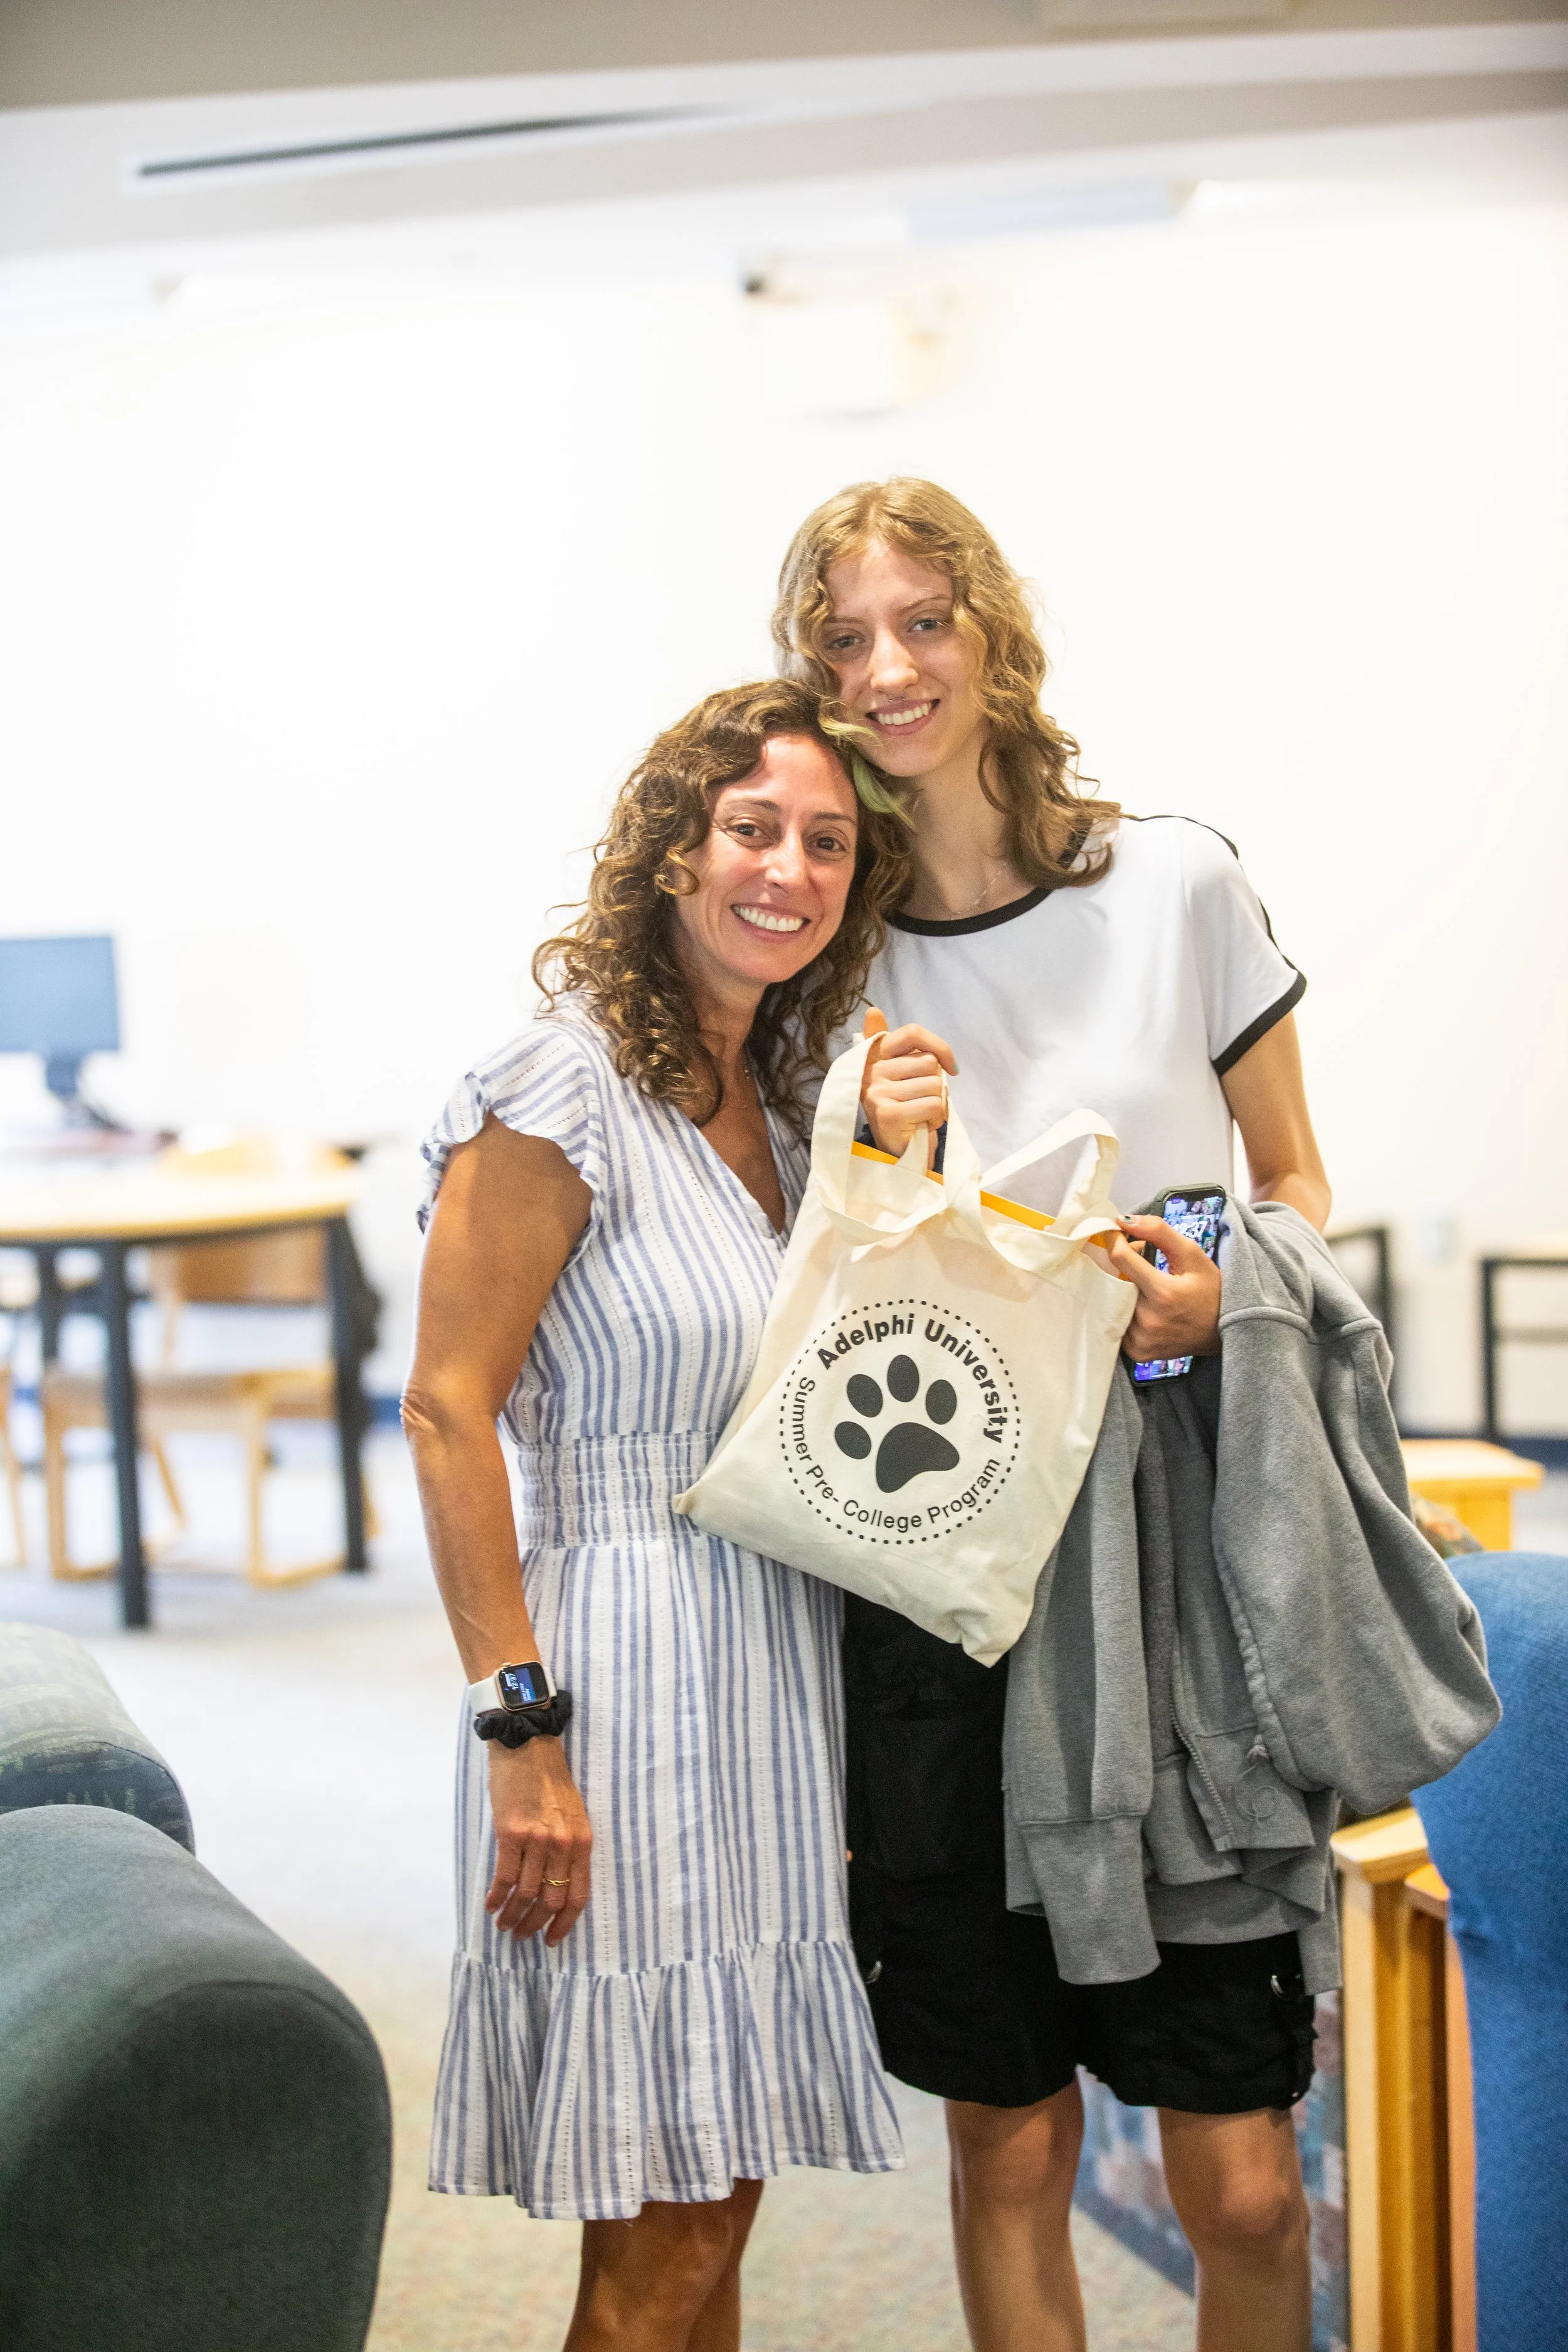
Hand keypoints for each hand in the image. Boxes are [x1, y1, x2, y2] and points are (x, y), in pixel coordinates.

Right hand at [485, 1735, 592, 1945]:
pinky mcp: (511, 1833)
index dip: (564, 1923)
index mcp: (582, 1842)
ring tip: (502, 1924)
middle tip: (521, 1935)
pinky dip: (496, 1896)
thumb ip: (568, 1849)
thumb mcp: (573, 1815)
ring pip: (526, 1894)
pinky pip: (504, 1877)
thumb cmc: (550, 1780)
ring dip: (512, 1915)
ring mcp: (537, 1839)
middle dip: (534, 1925)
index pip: (578, 1896)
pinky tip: (489, 1905)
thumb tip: (554, 1887)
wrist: (528, 1746)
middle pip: (551, 1901)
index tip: (552, 1940)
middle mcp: (563, 1845)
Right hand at [860, 1008, 957, 1170]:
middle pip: (929, 1062)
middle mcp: (870, 1071)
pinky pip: (932, 1104)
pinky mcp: (887, 1113)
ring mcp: (876, 1092)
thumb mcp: (898, 1072)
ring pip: (934, 1084)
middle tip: (921, 1100)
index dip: (939, 1046)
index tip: (950, 1066)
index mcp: (874, 1055)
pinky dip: (936, 1117)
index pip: (912, 1032)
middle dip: (936, 1084)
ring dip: (937, 1103)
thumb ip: (891, 1042)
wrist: (897, 1150)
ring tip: (920, 1113)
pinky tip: (922, 1124)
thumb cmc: (903, 1106)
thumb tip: (872, 1010)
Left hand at [1102, 1216, 1222, 1362]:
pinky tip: (1145, 1308)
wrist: (1223, 1331)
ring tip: (1147, 1288)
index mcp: (1163, 1293)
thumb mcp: (1192, 1255)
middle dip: (1123, 1267)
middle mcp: (1148, 1320)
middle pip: (1115, 1281)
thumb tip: (1125, 1220)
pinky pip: (1118, 1324)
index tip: (1119, 1234)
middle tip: (1142, 1265)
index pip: (1120, 1259)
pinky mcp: (1136, 1352)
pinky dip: (1125, 1312)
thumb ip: (1159, 1232)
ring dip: (1123, 1290)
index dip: (1116, 1241)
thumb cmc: (1210, 1290)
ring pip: (1115, 1302)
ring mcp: (1140, 1339)